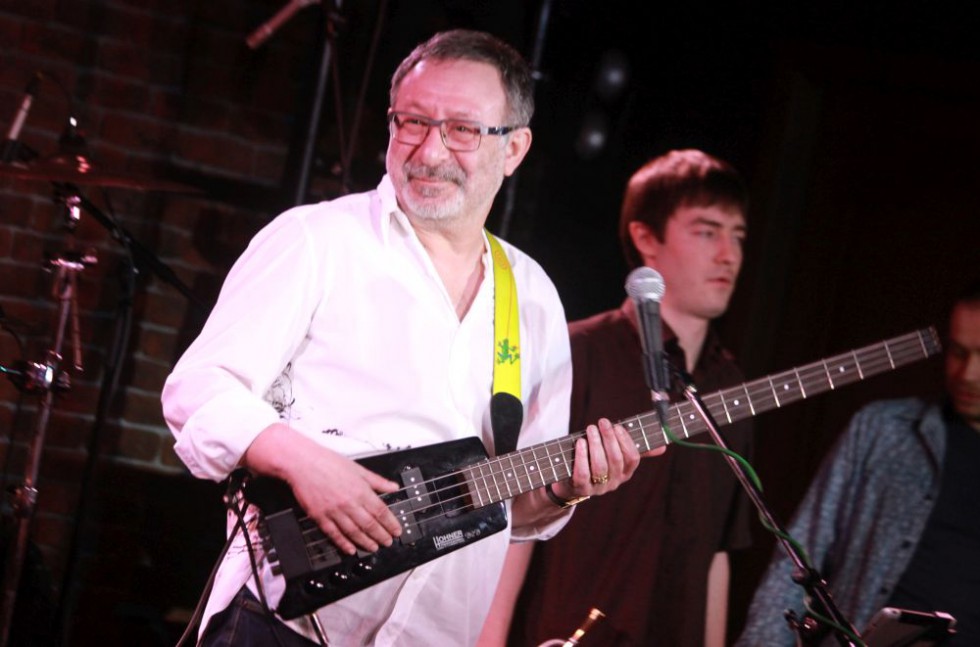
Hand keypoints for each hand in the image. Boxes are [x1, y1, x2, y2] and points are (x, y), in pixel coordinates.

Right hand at [244, 424, 402, 554]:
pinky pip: (334, 534)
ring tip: (373, 548)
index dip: (390, 523)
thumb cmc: (328, 462)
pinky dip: (343, 544)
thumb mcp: (358, 468)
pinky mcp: (319, 517)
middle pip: (369, 524)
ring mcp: (334, 512)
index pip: (380, 511)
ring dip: (365, 542)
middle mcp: (349, 503)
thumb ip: (377, 481)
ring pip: (353, 532)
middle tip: (388, 542)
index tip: (397, 530)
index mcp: (360, 490)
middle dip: (381, 535)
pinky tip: (350, 549)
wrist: (302, 463)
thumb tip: (393, 487)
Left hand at [551, 417, 662, 499]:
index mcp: (625, 472)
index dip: (626, 441)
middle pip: (616, 460)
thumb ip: (636, 449)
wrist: (569, 482)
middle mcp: (614, 482)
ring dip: (595, 444)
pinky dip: (581, 457)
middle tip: (602, 422)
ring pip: (600, 466)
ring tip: (590, 429)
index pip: (632, 458)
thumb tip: (663, 447)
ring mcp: (598, 488)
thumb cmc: (593, 461)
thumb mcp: (614, 454)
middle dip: (609, 438)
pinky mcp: (581, 489)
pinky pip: (583, 475)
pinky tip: (580, 443)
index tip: (618, 426)